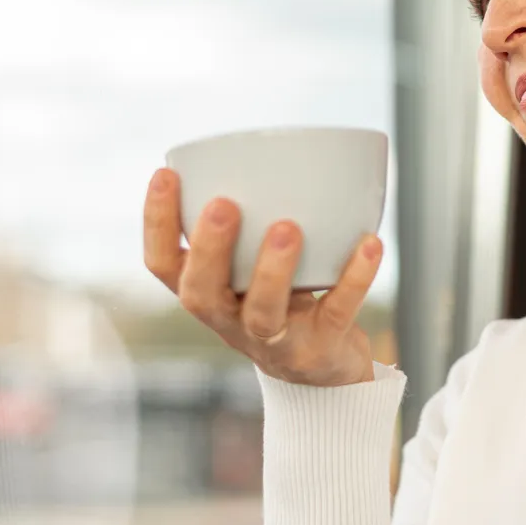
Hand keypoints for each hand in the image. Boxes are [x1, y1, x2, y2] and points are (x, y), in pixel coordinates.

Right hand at [142, 168, 380, 386]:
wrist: (323, 377)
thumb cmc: (282, 301)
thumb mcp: (253, 267)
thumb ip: (250, 221)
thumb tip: (261, 148)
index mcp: (207, 293)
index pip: (164, 263)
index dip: (156, 223)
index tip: (165, 174)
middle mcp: (230, 321)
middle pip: (202, 294)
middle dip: (210, 250)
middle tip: (223, 206)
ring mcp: (274, 341)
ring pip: (263, 312)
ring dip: (272, 270)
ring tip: (288, 227)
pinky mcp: (320, 349)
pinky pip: (337, 311)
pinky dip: (355, 277)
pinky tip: (369, 242)